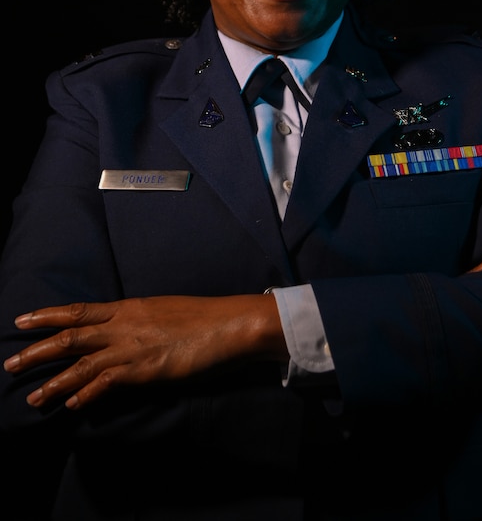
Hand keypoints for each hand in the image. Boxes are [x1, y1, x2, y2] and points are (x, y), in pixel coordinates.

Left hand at [3, 294, 285, 410]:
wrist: (227, 323)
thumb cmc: (201, 316)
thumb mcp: (162, 310)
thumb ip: (138, 320)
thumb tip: (123, 329)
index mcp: (127, 308)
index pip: (78, 310)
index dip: (48, 316)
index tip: (22, 320)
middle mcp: (123, 325)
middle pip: (70, 337)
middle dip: (38, 351)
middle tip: (11, 365)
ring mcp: (132, 348)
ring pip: (81, 364)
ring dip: (54, 382)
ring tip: (33, 398)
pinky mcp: (145, 369)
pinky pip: (107, 383)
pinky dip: (86, 394)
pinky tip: (72, 405)